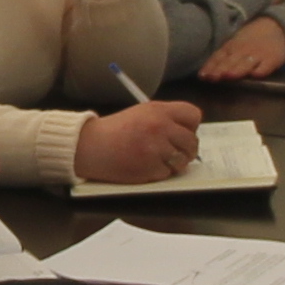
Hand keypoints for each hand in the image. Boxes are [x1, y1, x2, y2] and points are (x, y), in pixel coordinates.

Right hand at [76, 97, 203, 184]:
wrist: (91, 146)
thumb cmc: (116, 130)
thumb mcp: (142, 113)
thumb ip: (166, 118)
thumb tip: (188, 133)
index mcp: (159, 110)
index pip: (194, 115)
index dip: (190, 127)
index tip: (182, 133)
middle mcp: (160, 126)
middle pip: (192, 142)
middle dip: (186, 150)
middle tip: (174, 152)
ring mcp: (156, 148)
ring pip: (183, 160)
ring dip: (174, 164)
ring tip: (158, 159)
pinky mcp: (150, 167)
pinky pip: (168, 173)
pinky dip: (159, 173)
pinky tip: (145, 165)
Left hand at [197, 17, 284, 84]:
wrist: (276, 26)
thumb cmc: (251, 38)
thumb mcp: (235, 42)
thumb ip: (222, 55)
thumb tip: (205, 72)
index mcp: (232, 46)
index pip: (219, 56)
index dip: (211, 66)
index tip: (202, 76)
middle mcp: (243, 50)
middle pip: (230, 61)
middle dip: (221, 69)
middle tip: (212, 77)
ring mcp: (258, 55)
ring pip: (246, 64)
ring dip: (237, 70)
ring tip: (229, 76)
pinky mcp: (272, 60)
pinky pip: (266, 66)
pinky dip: (261, 70)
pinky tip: (255, 75)